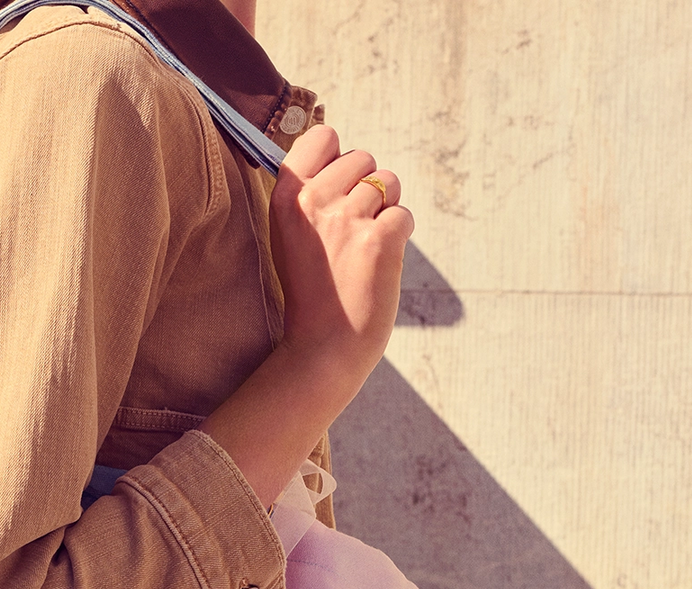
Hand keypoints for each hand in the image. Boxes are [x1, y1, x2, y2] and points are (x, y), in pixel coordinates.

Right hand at [269, 127, 412, 405]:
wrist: (324, 348)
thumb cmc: (312, 293)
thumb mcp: (292, 238)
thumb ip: (310, 195)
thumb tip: (342, 157)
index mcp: (287, 196)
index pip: (324, 137)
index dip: (339, 160)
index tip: (336, 191)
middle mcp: (315, 201)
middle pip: (362, 159)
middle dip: (366, 189)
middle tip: (350, 235)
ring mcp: (347, 220)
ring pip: (388, 183)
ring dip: (385, 211)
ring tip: (363, 250)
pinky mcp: (379, 240)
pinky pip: (404, 215)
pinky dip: (400, 236)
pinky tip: (378, 263)